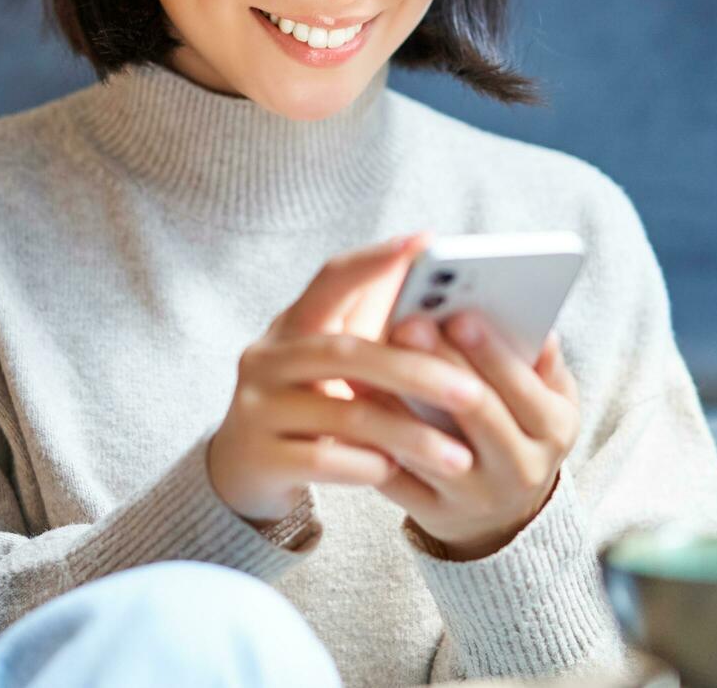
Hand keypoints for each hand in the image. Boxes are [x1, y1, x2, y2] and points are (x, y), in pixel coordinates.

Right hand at [207, 230, 492, 523]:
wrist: (243, 469)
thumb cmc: (309, 403)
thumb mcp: (335, 362)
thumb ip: (375, 325)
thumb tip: (441, 289)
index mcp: (291, 324)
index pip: (331, 278)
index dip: (375, 260)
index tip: (427, 243)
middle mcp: (266, 358)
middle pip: (346, 352)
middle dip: (416, 371)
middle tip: (474, 392)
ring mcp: (257, 408)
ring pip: (344, 413)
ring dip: (408, 435)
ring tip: (460, 458)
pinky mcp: (261, 456)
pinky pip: (326, 459)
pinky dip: (368, 465)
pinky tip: (399, 473)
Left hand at [370, 311, 580, 559]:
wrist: (504, 516)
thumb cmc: (521, 432)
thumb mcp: (548, 401)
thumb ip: (542, 361)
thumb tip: (533, 319)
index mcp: (554, 430)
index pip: (523, 387)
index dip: (490, 351)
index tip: (458, 313)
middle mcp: (520, 468)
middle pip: (477, 411)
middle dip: (441, 362)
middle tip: (408, 323)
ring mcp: (474, 496)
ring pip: (429, 445)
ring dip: (395, 397)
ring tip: (367, 355)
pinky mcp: (432, 512)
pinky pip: (395, 475)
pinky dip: (371, 437)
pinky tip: (351, 400)